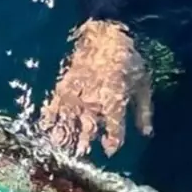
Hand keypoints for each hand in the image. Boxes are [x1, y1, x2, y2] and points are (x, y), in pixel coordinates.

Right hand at [39, 19, 152, 158]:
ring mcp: (77, 93)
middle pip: (88, 127)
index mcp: (114, 100)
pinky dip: (49, 115)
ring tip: (60, 149)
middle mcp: (93, 100)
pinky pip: (55, 103)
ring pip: (70, 118)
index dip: (112, 141)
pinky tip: (45, 127)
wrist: (105, 35)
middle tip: (80, 156)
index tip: (109, 149)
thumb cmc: (128, 61)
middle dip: (84, 142)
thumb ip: (143, 111)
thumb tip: (145, 133)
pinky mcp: (66, 85)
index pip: (113, 128)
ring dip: (65, 134)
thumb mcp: (143, 85)